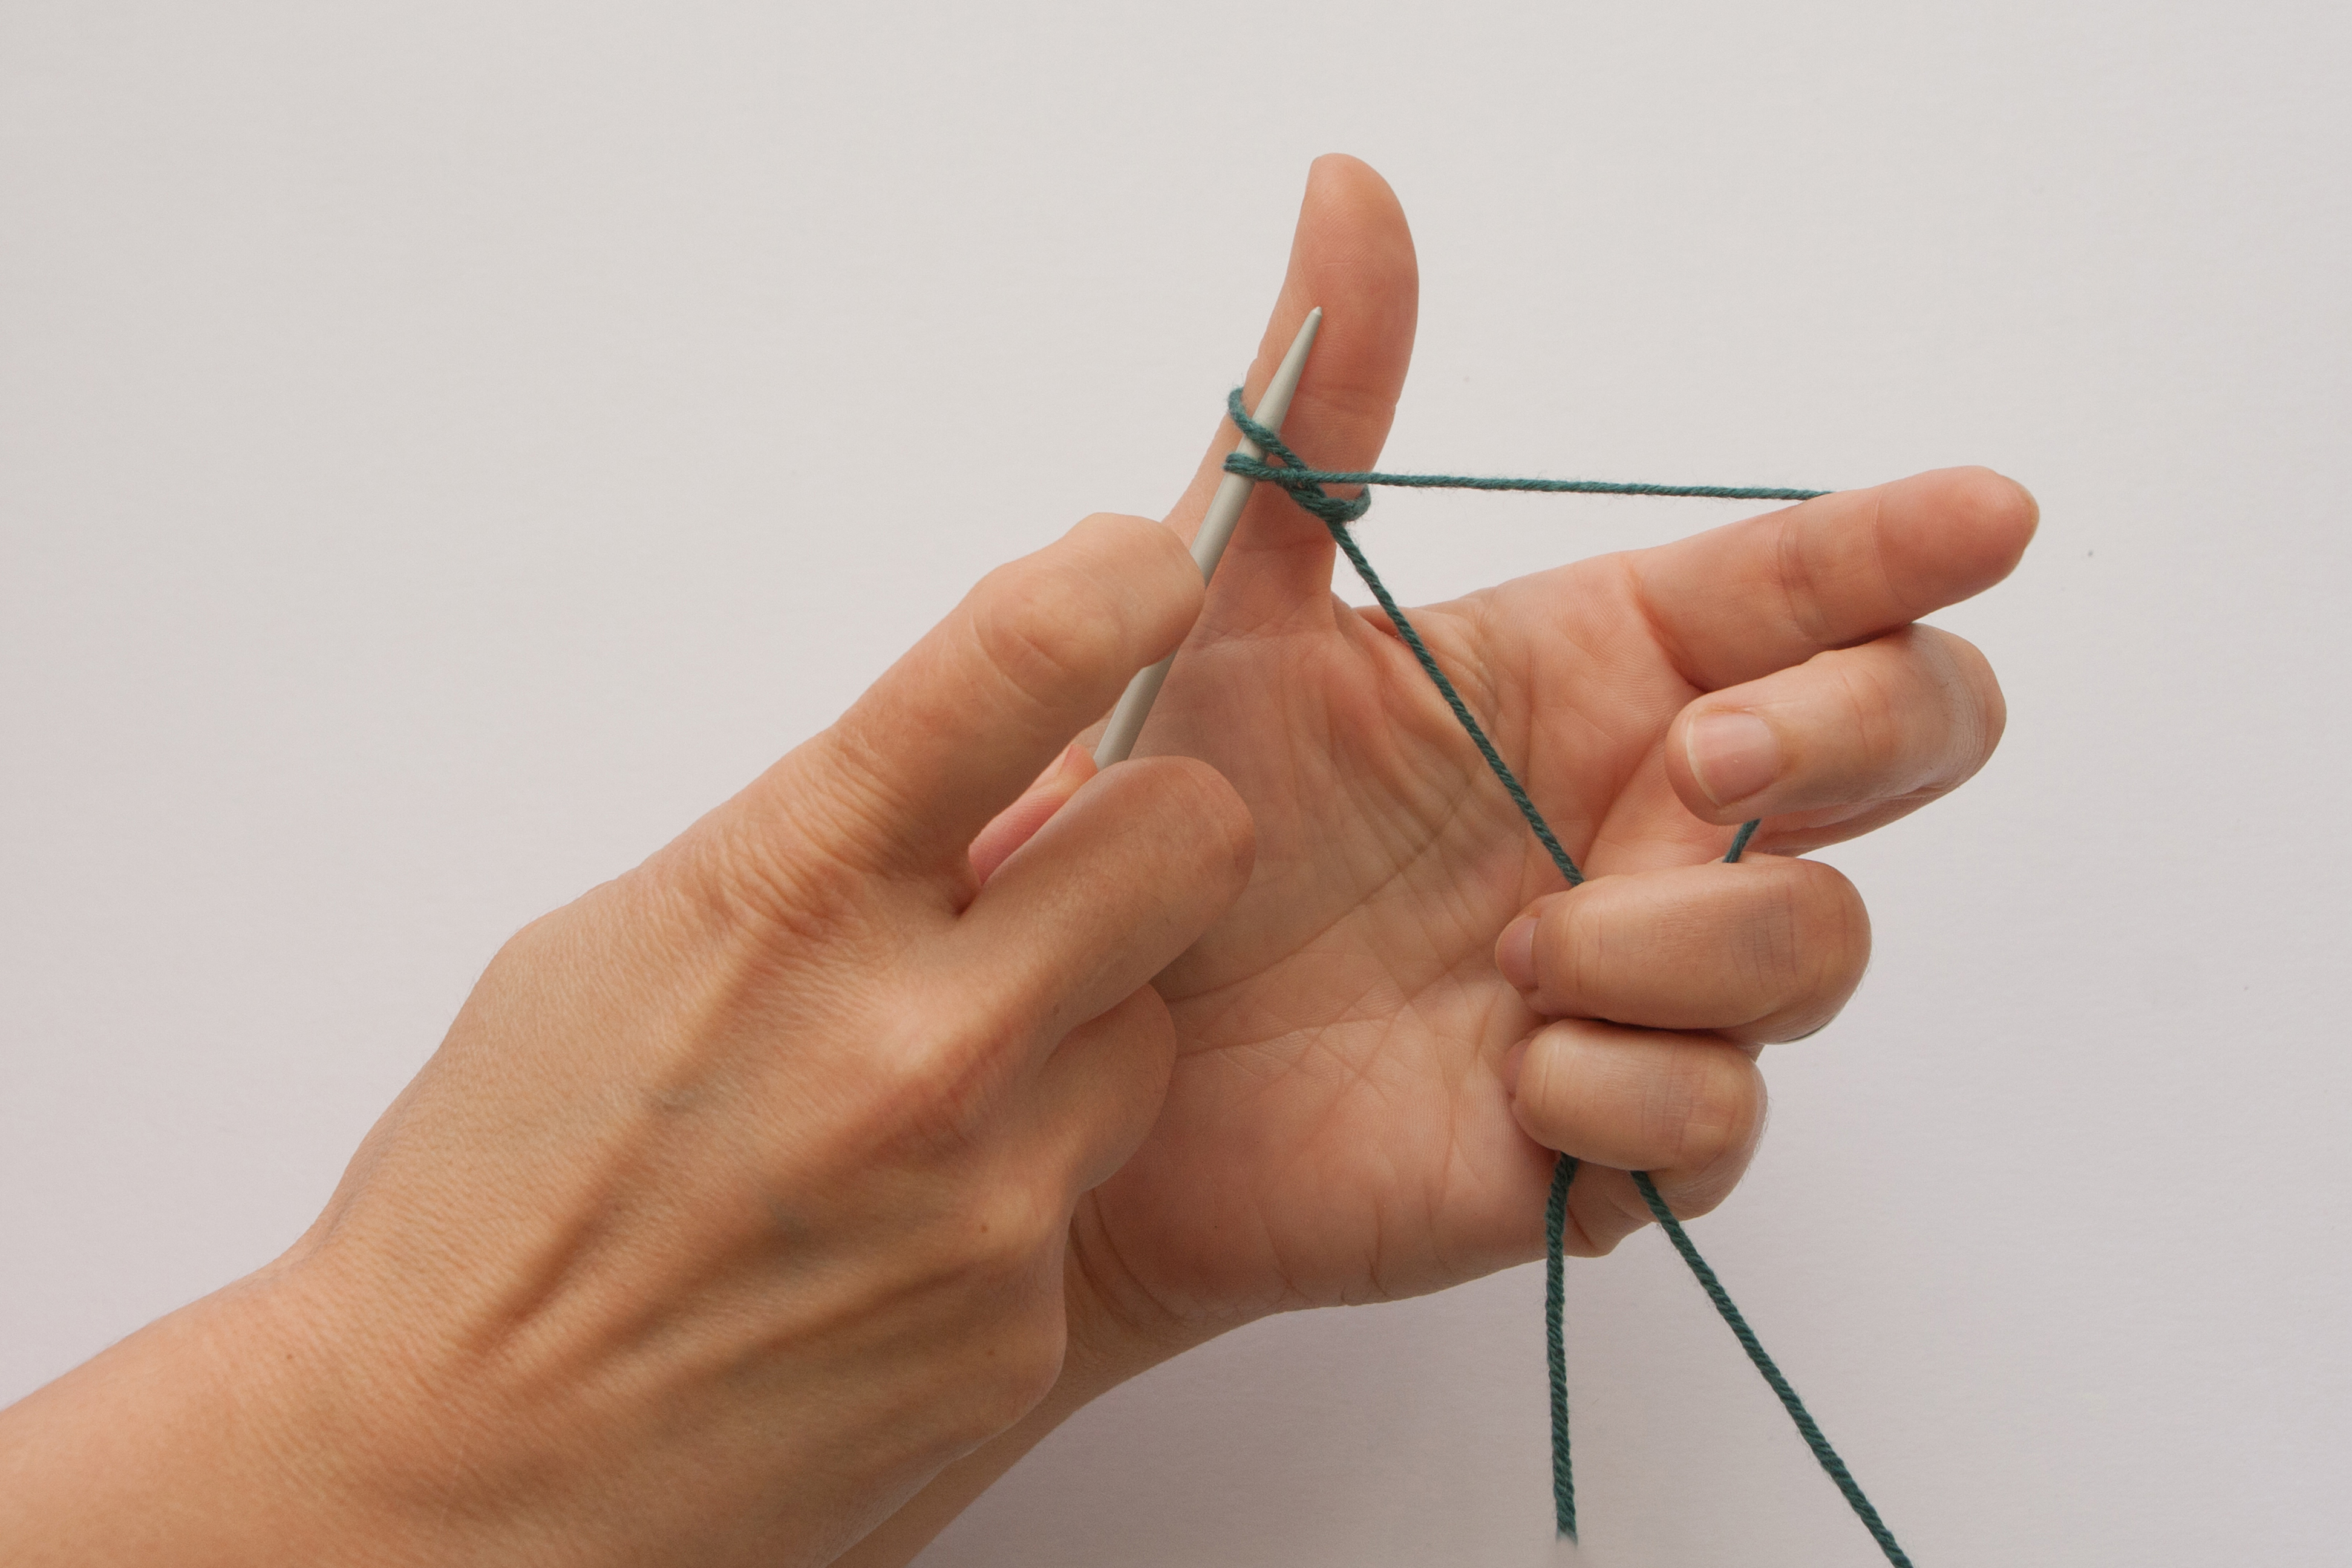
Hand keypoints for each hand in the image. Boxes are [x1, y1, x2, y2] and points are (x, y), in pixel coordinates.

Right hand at [0, 517, 1254, 1567]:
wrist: (461, 1468)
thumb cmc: (508, 1192)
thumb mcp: (632, 945)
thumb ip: (828, 849)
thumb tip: (998, 781)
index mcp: (787, 892)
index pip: (1022, 660)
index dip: (1122, 580)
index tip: (1151, 570)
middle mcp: (914, 1037)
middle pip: (1197, 837)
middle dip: (1157, 836)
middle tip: (1073, 877)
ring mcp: (984, 1192)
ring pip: (1155, 1030)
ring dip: (1080, 1031)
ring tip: (929, 1094)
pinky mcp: (1019, 1318)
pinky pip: (1090, 1188)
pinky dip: (1021, 1187)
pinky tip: (896, 1228)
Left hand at [1051, 156, 2034, 1358]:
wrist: (1093, 1043)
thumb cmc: (1173, 821)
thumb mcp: (1227, 610)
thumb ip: (1314, 420)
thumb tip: (1351, 188)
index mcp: (1592, 674)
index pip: (1803, 589)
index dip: (1902, 546)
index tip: (1985, 511)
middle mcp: (1648, 815)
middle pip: (1902, 741)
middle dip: (1863, 728)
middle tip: (1711, 744)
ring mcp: (1647, 981)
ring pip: (1819, 945)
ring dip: (1684, 937)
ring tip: (1509, 953)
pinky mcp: (1607, 1132)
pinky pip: (1715, 1117)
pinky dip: (1624, 1087)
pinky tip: (1506, 1071)